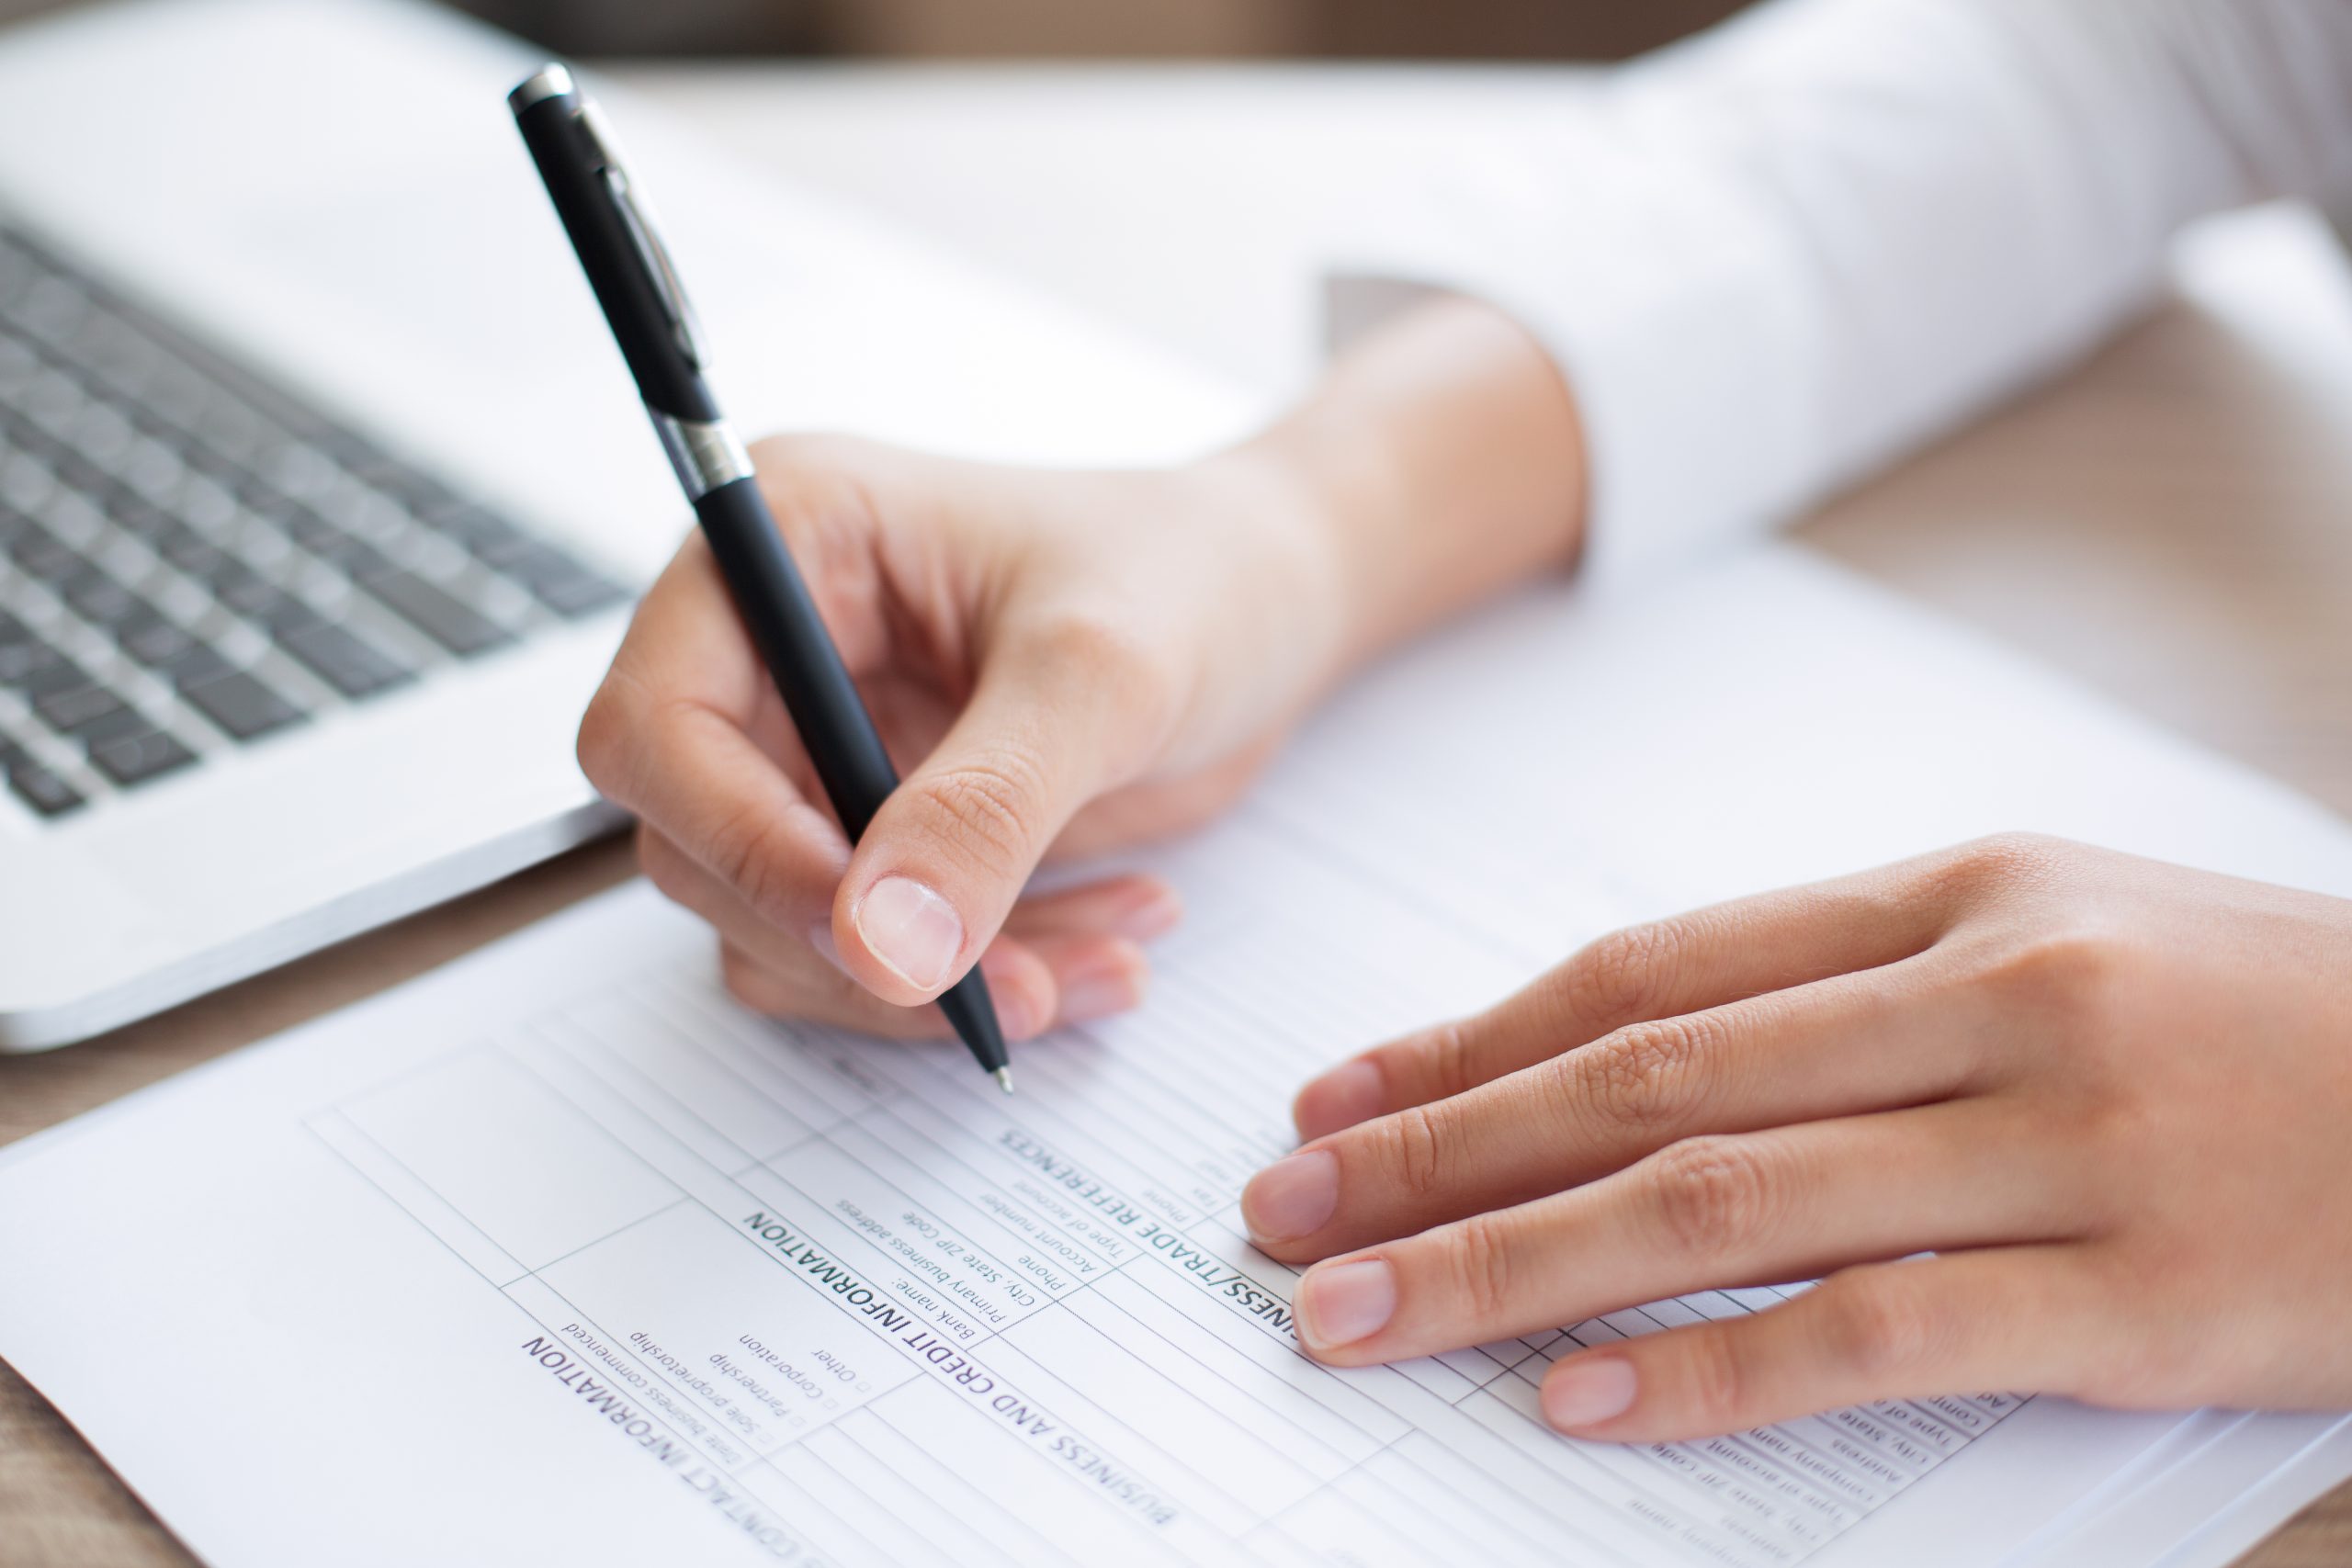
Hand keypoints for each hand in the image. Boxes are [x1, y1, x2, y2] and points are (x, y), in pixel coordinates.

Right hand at [577, 298, 1584, 1039]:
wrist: (1275, 602)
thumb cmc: (1194, 574)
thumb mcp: (1102, 676)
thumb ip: (987, 806)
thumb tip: (879, 948)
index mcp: (785, 541)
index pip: (656, 722)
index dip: (738, 841)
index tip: (863, 926)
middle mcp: (770, 647)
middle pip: (701, 849)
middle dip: (856, 944)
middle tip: (1015, 989)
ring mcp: (817, 745)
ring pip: (783, 928)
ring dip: (930, 984)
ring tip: (1102, 965)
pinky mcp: (875, 829)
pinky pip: (869, 953)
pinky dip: (975, 982)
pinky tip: (1103, 944)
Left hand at [1241, 834, 2351, 1440]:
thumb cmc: (2265, 1018)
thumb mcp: (2059, 939)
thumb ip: (1856, 988)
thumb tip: (1633, 1064)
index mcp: (1951, 895)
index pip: (1648, 972)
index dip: (1467, 1037)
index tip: (1333, 1094)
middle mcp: (1984, 996)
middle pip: (1641, 1081)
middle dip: (1434, 1150)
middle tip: (1281, 1209)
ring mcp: (2061, 1141)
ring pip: (1720, 1202)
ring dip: (1508, 1261)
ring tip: (1357, 1310)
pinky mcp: (2134, 1293)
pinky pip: (1875, 1334)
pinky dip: (1710, 1371)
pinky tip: (1574, 1403)